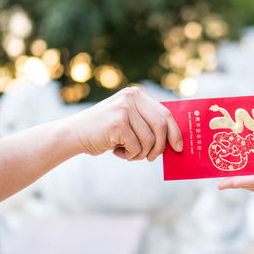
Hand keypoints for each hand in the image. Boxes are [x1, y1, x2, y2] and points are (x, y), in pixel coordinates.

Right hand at [66, 86, 182, 160]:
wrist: (74, 134)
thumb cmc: (105, 132)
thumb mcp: (128, 121)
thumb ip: (147, 124)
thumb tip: (174, 142)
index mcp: (137, 95)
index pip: (165, 113)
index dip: (175, 132)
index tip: (179, 147)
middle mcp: (132, 98)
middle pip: (161, 126)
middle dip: (160, 147)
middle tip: (152, 158)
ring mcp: (124, 109)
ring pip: (149, 140)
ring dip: (141, 154)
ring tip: (128, 153)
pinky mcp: (118, 123)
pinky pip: (136, 147)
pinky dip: (130, 155)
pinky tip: (117, 152)